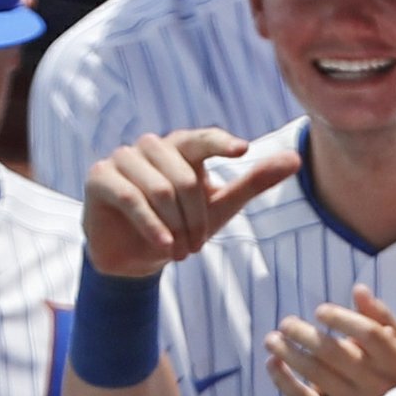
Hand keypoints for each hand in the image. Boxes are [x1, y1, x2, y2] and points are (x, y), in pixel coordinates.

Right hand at [83, 129, 304, 280]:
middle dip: (195, 217)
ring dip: (174, 226)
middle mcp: (151, 146)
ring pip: (159, 188)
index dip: (220, 142)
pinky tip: (163, 246)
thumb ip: (253, 182)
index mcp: (180, 147)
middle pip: (183, 176)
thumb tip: (296, 159)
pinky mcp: (100, 177)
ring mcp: (122, 158)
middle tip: (196, 248)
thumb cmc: (179, 227)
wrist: (133, 258)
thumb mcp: (220, 207)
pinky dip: (152, 226)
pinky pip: (132, 198)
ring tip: (178, 251)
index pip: (202, 138)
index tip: (242, 150)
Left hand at [266, 286, 395, 395]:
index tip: (319, 310)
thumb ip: (379, 314)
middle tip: (286, 323)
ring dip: (290, 354)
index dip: (342, 319)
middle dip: (306, 335)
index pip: (369, 334)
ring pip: (317, 375)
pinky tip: (272, 363)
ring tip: (272, 339)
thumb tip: (358, 289)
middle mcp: (376, 383)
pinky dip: (284, 381)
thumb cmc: (394, 372)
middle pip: (336, 353)